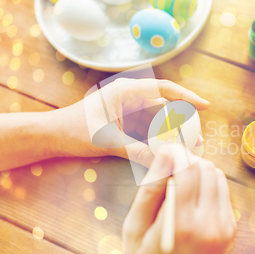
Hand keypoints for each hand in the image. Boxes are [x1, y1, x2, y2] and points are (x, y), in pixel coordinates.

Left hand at [51, 78, 208, 166]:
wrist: (50, 136)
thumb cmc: (73, 130)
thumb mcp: (107, 141)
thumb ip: (136, 152)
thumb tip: (163, 164)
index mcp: (126, 91)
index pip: (164, 89)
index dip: (187, 96)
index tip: (205, 106)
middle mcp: (130, 97)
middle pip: (164, 108)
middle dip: (182, 124)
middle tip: (196, 141)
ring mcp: (128, 110)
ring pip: (158, 121)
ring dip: (171, 134)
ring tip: (187, 149)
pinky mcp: (125, 123)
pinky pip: (147, 130)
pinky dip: (158, 140)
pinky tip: (168, 152)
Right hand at [123, 145, 236, 253]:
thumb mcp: (134, 229)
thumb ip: (150, 189)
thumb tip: (165, 154)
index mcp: (182, 225)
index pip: (188, 169)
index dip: (176, 152)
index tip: (165, 147)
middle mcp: (210, 224)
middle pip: (206, 168)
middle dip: (187, 160)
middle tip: (169, 166)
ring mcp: (224, 228)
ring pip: (218, 177)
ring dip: (200, 171)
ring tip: (179, 182)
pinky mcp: (230, 231)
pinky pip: (223, 193)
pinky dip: (208, 186)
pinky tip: (192, 198)